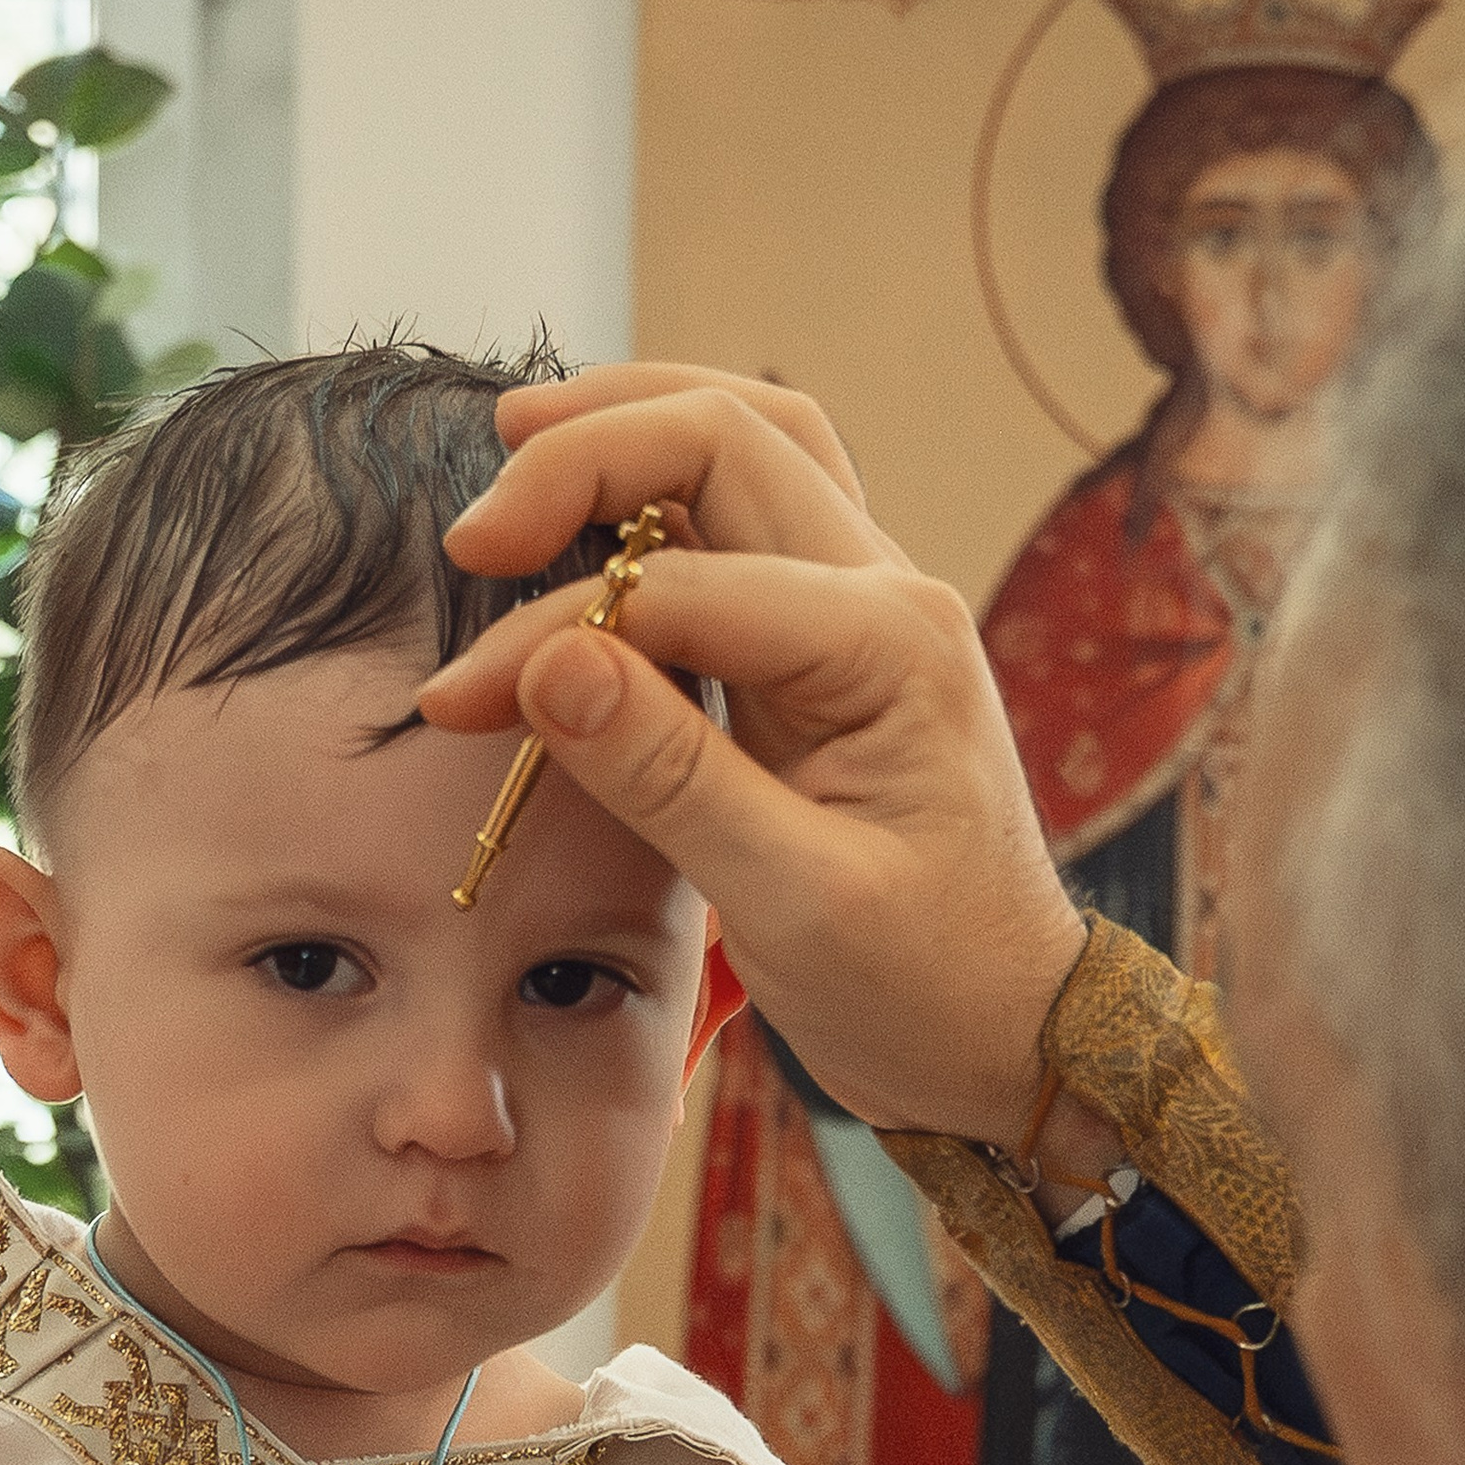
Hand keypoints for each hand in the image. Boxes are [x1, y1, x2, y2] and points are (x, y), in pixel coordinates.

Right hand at [420, 363, 1087, 1144]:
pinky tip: (592, 508)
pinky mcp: (835, 645)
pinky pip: (749, 519)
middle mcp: (889, 594)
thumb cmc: (921, 986)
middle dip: (587, 455)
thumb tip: (545, 662)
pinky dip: (663, 490)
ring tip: (518, 441)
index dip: (550, 631)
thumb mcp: (793, 903)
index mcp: (890, 646)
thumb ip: (670, 777)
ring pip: (749, 444)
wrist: (1010, 1036)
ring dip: (633, 428)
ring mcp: (868, 608)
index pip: (681, 588)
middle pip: (729, 437)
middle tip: (472, 528)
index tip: (455, 704)